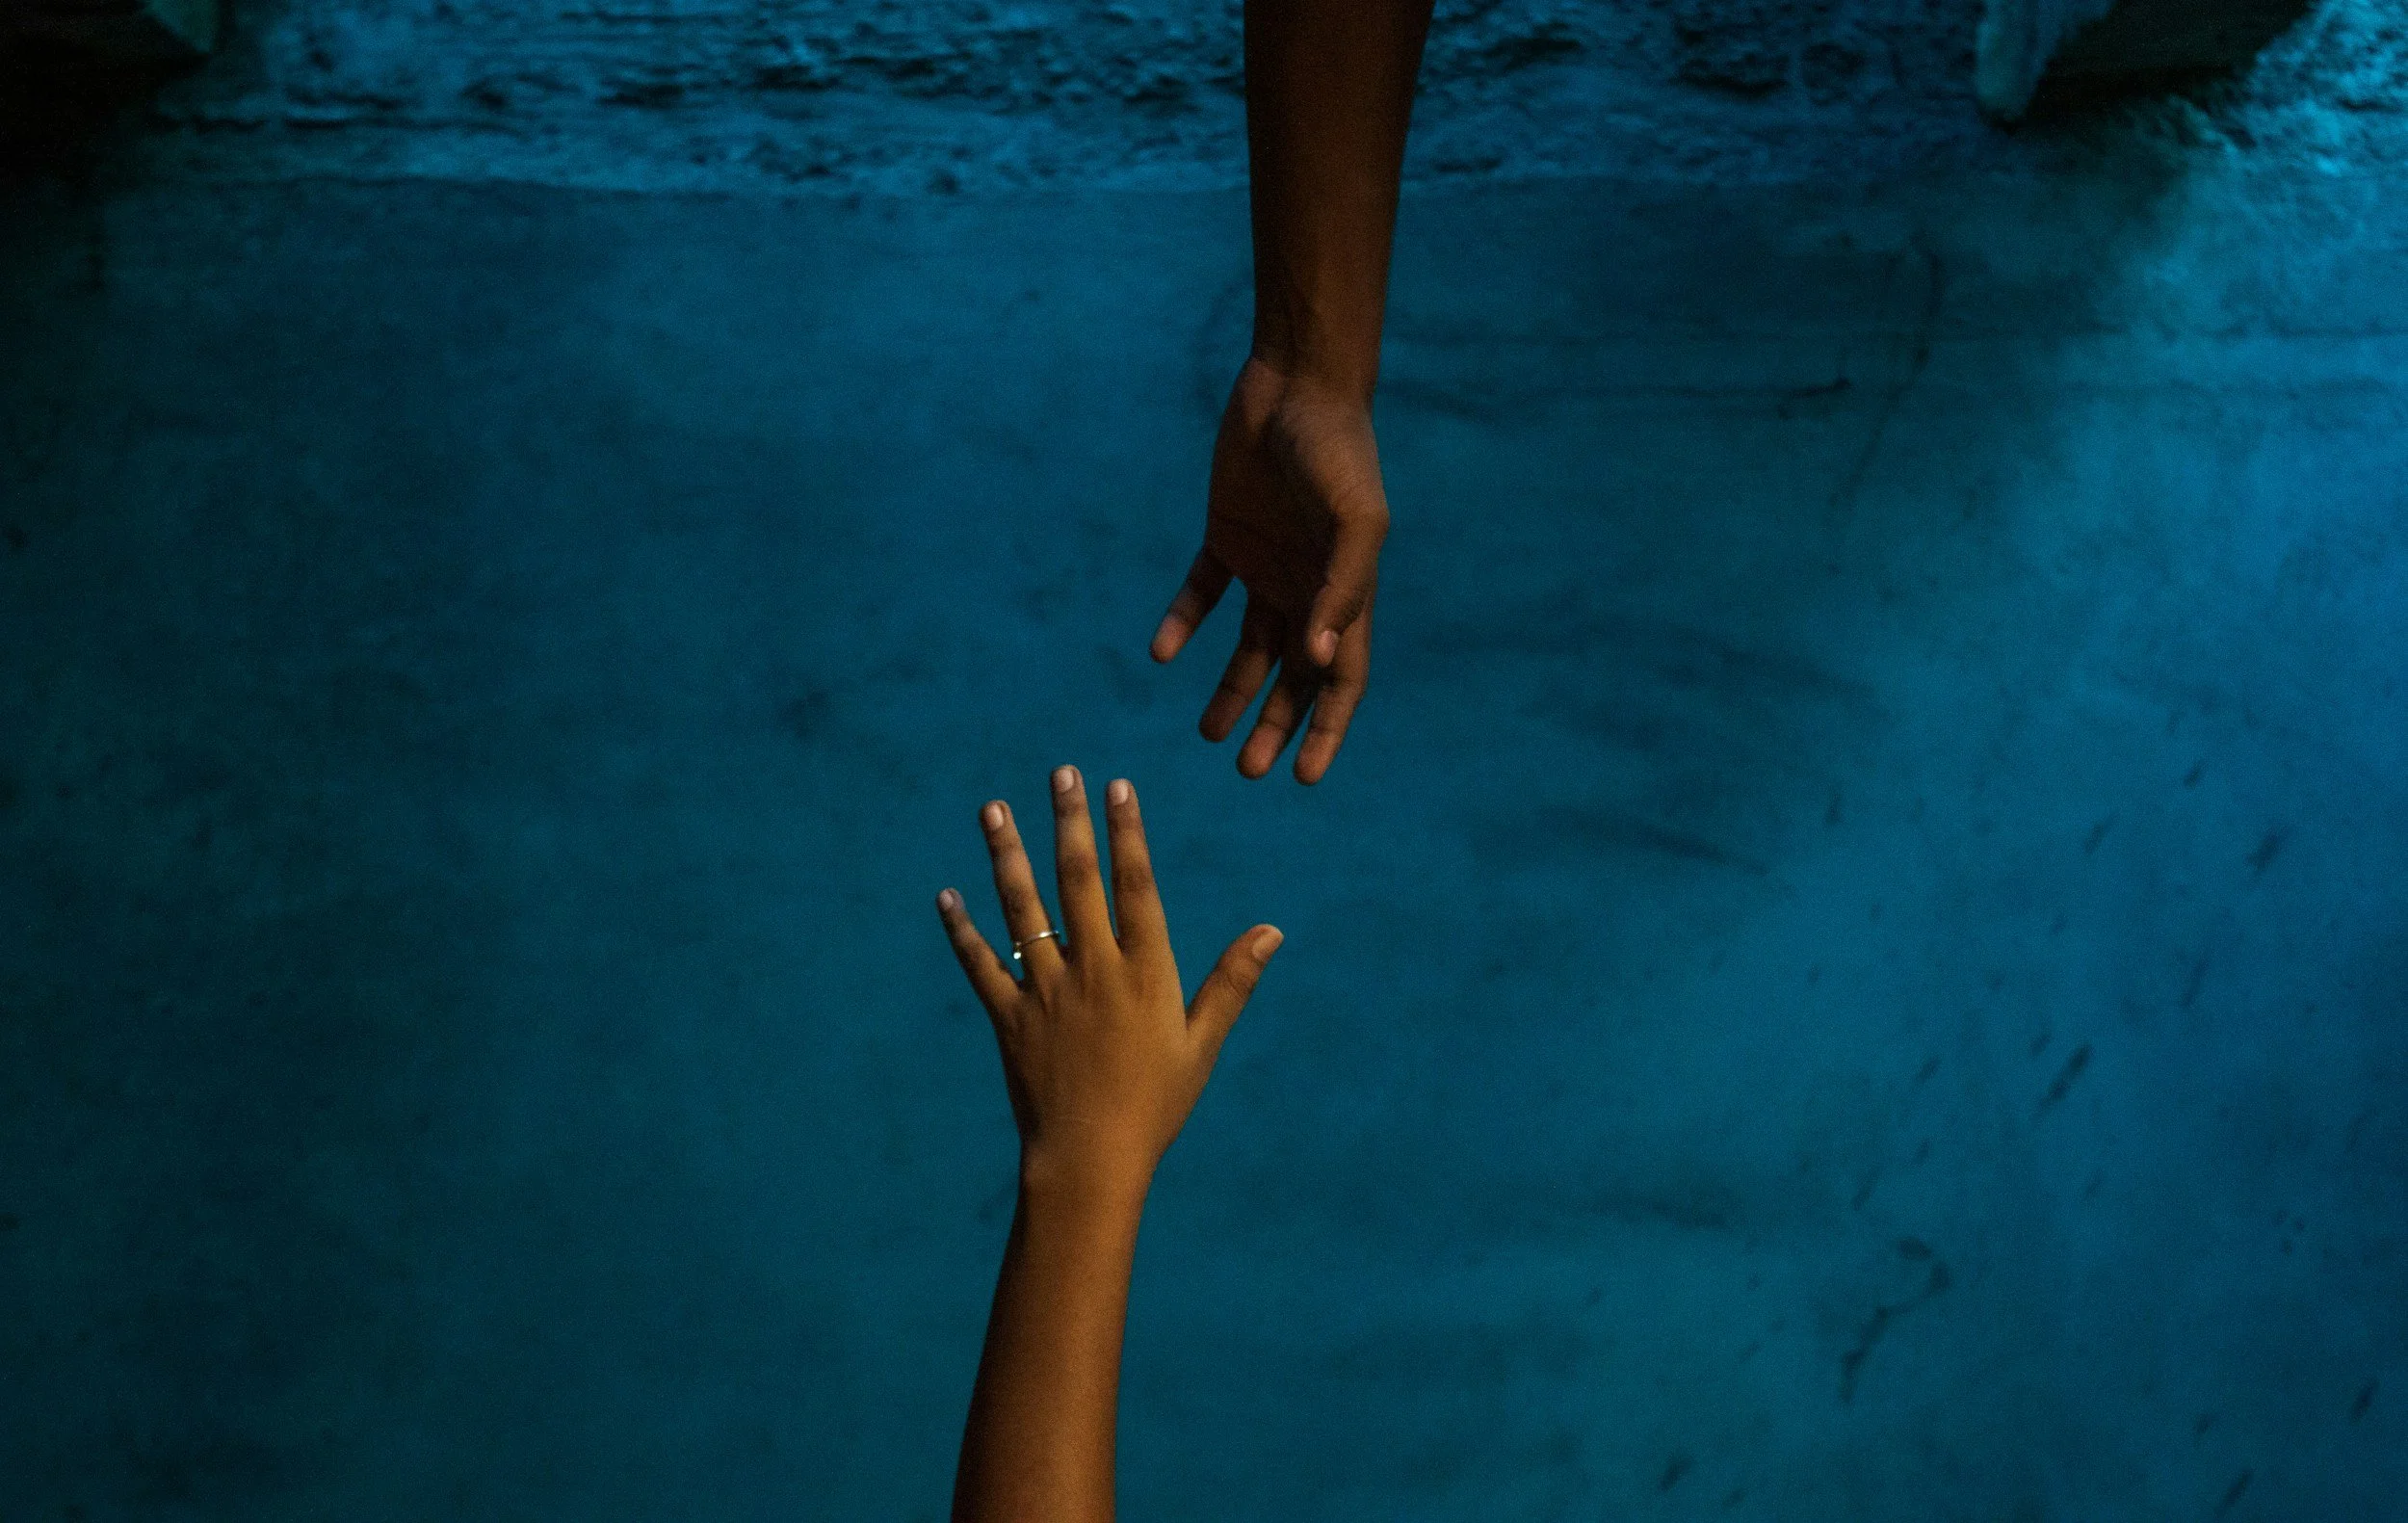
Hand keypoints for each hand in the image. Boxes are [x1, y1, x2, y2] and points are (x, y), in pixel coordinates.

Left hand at [937, 765, 1281, 1196]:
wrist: (1090, 1162)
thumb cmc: (1155, 1107)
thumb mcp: (1202, 1045)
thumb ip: (1231, 982)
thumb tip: (1271, 931)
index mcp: (1143, 972)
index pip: (1135, 885)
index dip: (1126, 833)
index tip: (1116, 787)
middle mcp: (1092, 971)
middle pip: (1077, 881)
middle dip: (1069, 822)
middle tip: (1060, 773)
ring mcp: (1045, 992)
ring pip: (1022, 910)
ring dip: (1006, 855)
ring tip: (993, 809)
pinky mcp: (1009, 1018)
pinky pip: (980, 965)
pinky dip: (962, 930)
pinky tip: (947, 896)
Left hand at [1152, 357, 1388, 784]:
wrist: (1296, 384)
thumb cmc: (1337, 451)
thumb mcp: (1354, 521)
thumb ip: (1343, 590)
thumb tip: (1320, 661)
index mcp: (1345, 593)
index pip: (1341, 678)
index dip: (1327, 729)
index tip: (1304, 777)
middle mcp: (1307, 588)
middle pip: (1292, 675)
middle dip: (1275, 725)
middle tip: (1247, 770)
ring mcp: (1266, 565)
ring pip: (1247, 648)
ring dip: (1231, 692)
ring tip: (1206, 733)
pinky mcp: (1225, 539)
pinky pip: (1201, 594)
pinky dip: (1183, 623)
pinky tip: (1162, 652)